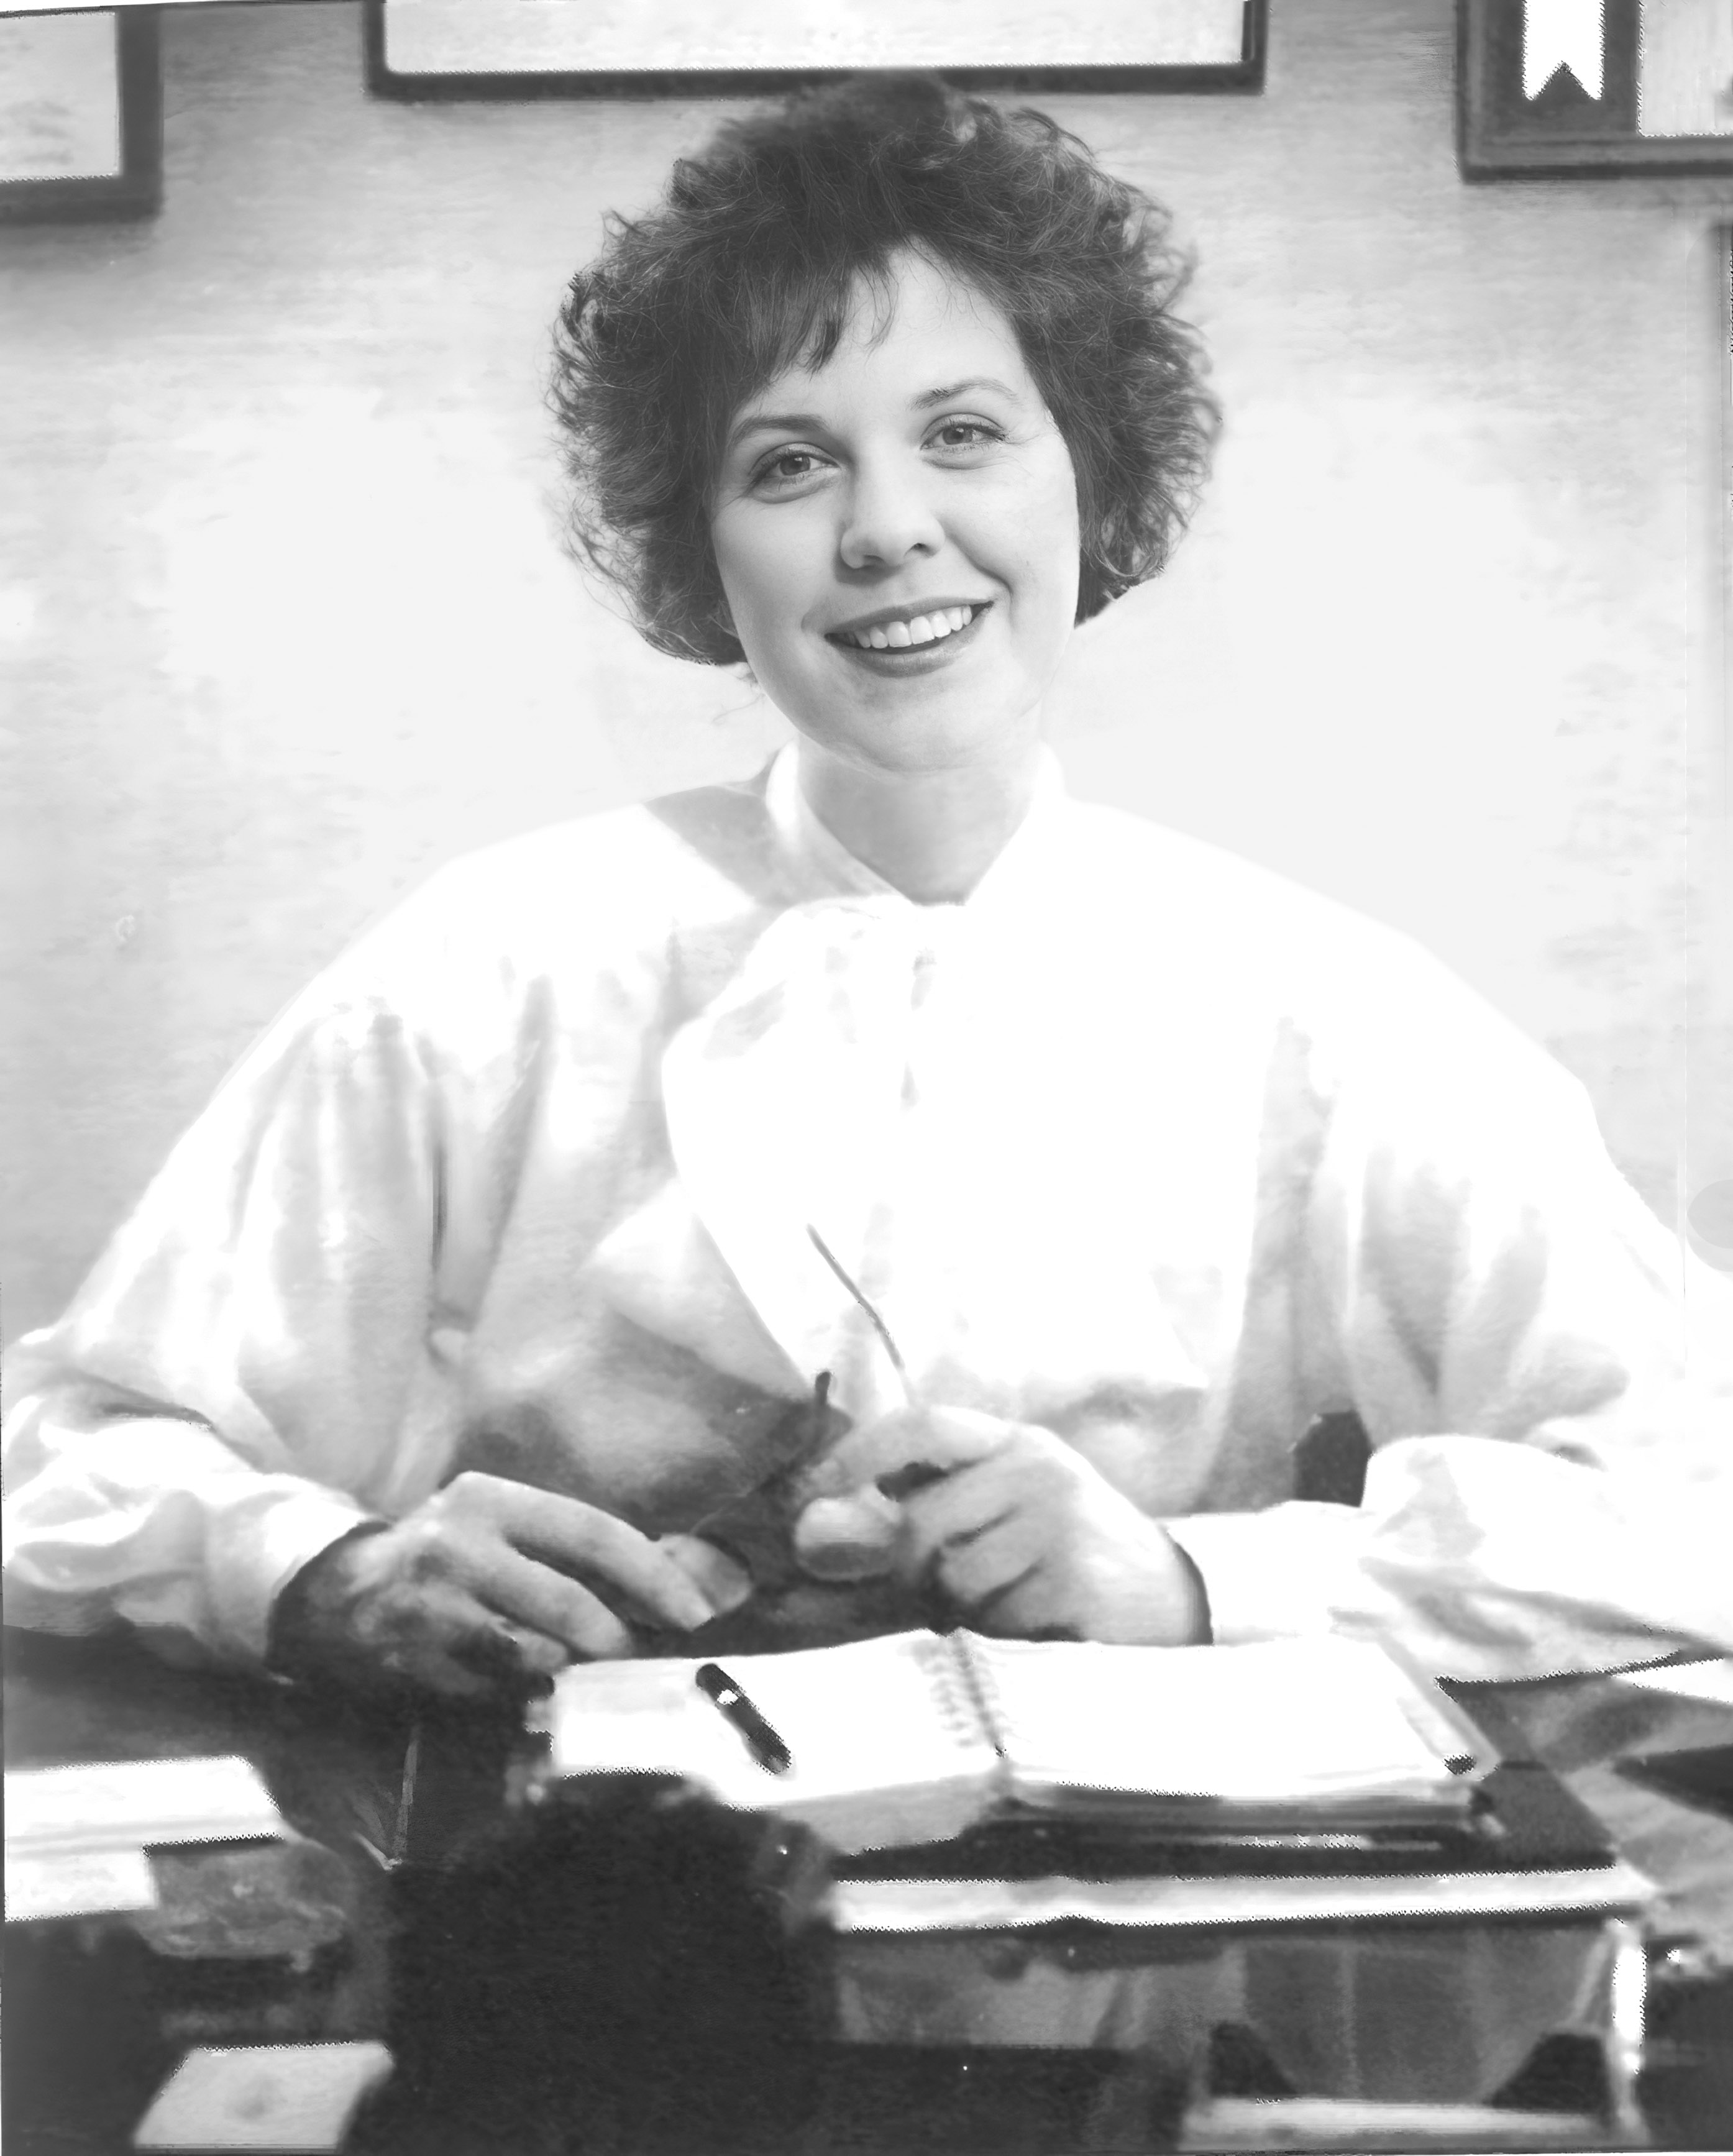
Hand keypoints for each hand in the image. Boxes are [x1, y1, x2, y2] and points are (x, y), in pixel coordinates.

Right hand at [269, 1472, 718, 1699]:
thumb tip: (672, 1581)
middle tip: (641, 1654)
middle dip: (618, 1637)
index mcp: (493, 1499)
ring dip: (570, 1668)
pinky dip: (523, 1689)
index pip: (595, 1533)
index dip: (654, 1576)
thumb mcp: (498, 1528)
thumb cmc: (441, 1557)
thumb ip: (569, 1551)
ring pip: (536, 1653)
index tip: (695, 1612)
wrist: (333, 1591)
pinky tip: (521, 1681)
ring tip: (577, 1665)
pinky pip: (496, 1687)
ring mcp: (435, 1606)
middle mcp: (462, 1544)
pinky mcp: (415, 1659)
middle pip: (569, 1602)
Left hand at [794, 1407, 1210, 1645]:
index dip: (862, 1451)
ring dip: (965, 1610)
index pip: (927, 1424)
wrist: (1175, 1600)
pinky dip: (1004, 1636)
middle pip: (922, 1521)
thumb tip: (822, 1530)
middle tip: (941, 1596)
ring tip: (1012, 1605)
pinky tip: (1041, 1625)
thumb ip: (933, 1506)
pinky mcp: (1076, 1577)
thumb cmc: (1071, 1558)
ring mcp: (1061, 1521)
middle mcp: (1039, 1469)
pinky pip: (996, 1619)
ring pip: (955, 1576)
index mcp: (1016, 1444)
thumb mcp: (1011, 1512)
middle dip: (912, 1571)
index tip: (812, 1487)